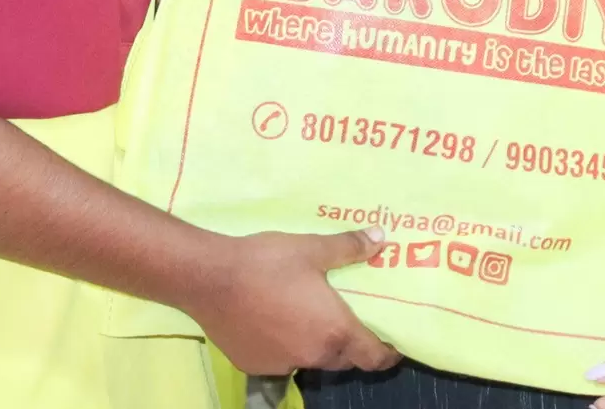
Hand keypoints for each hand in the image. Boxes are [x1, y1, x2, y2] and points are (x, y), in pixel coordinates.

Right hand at [185, 227, 400, 376]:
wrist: (210, 279)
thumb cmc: (267, 262)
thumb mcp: (311, 248)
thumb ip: (348, 247)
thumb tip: (381, 238)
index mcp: (334, 331)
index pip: (373, 356)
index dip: (387, 353)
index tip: (394, 344)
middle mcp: (313, 356)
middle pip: (343, 358)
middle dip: (352, 344)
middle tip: (350, 319)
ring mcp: (283, 365)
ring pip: (312, 359)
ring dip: (318, 344)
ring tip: (311, 317)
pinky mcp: (256, 365)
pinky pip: (283, 359)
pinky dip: (287, 345)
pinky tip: (275, 320)